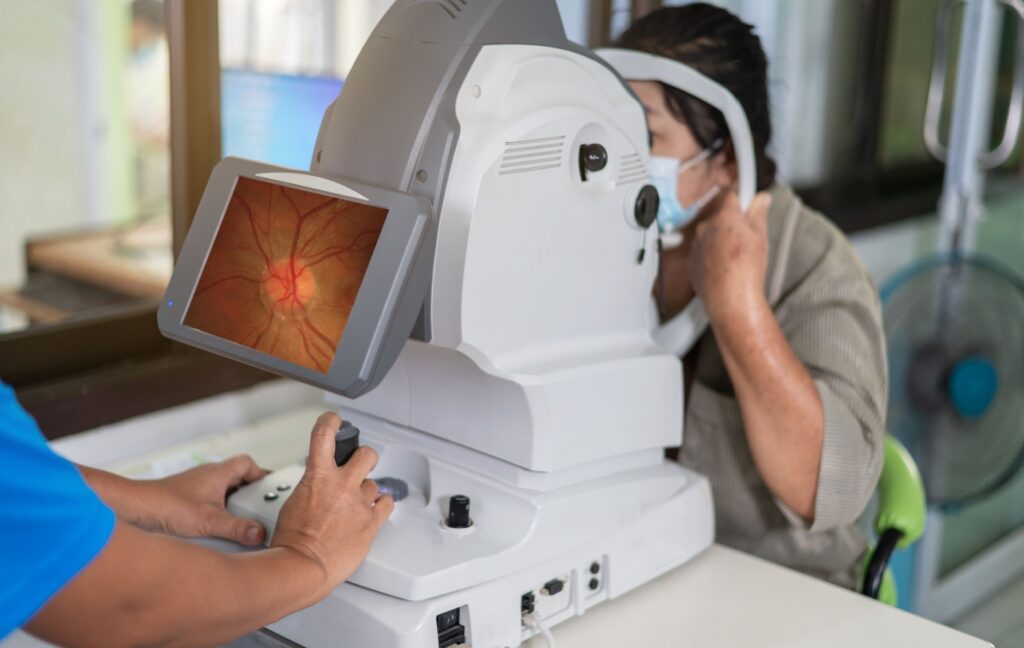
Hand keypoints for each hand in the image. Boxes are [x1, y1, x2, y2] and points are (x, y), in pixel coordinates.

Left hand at [144, 455, 269, 544]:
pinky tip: (215, 526)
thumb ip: (237, 528)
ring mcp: (195, 486)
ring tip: (238, 519)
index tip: (270, 488)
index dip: (261, 474)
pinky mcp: (185, 498)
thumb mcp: (210, 521)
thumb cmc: (166, 505)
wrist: (135, 509)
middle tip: (258, 507)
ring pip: (222, 490)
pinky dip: (216, 510)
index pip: (247, 463)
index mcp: (218, 473)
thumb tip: (258, 533)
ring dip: (232, 502)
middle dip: (249, 492)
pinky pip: (209, 500)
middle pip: (237, 477)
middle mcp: (207, 476)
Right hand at [271, 412, 393, 596]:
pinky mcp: (371, 522)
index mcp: (318, 477)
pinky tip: (376, 509)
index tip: (334, 419)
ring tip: (356, 506)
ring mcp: (359, 503)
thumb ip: (311, 489)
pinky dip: (382, 505)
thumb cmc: (291, 542)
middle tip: (362, 464)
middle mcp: (342, 485)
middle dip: (365, 457)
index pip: (324, 435)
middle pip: (367, 455)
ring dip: (366, 492)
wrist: (302, 567)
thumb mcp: (293, 503)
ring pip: (374, 485)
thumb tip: (318, 490)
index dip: (330, 422)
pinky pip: (387, 504)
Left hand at [687, 192, 771, 321]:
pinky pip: (703, 252)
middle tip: (747, 239)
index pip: (730, 196)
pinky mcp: (692, 261)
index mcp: (724, 216)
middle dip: (732, 223)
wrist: (730, 299)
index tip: (748, 205)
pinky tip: (725, 268)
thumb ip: (758, 213)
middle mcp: (705, 227)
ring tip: (736, 258)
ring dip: (721, 240)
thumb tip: (761, 197)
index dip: (741, 200)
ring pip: (710, 235)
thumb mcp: (760, 236)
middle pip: (720, 217)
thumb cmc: (747, 268)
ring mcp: (696, 245)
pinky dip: (712, 256)